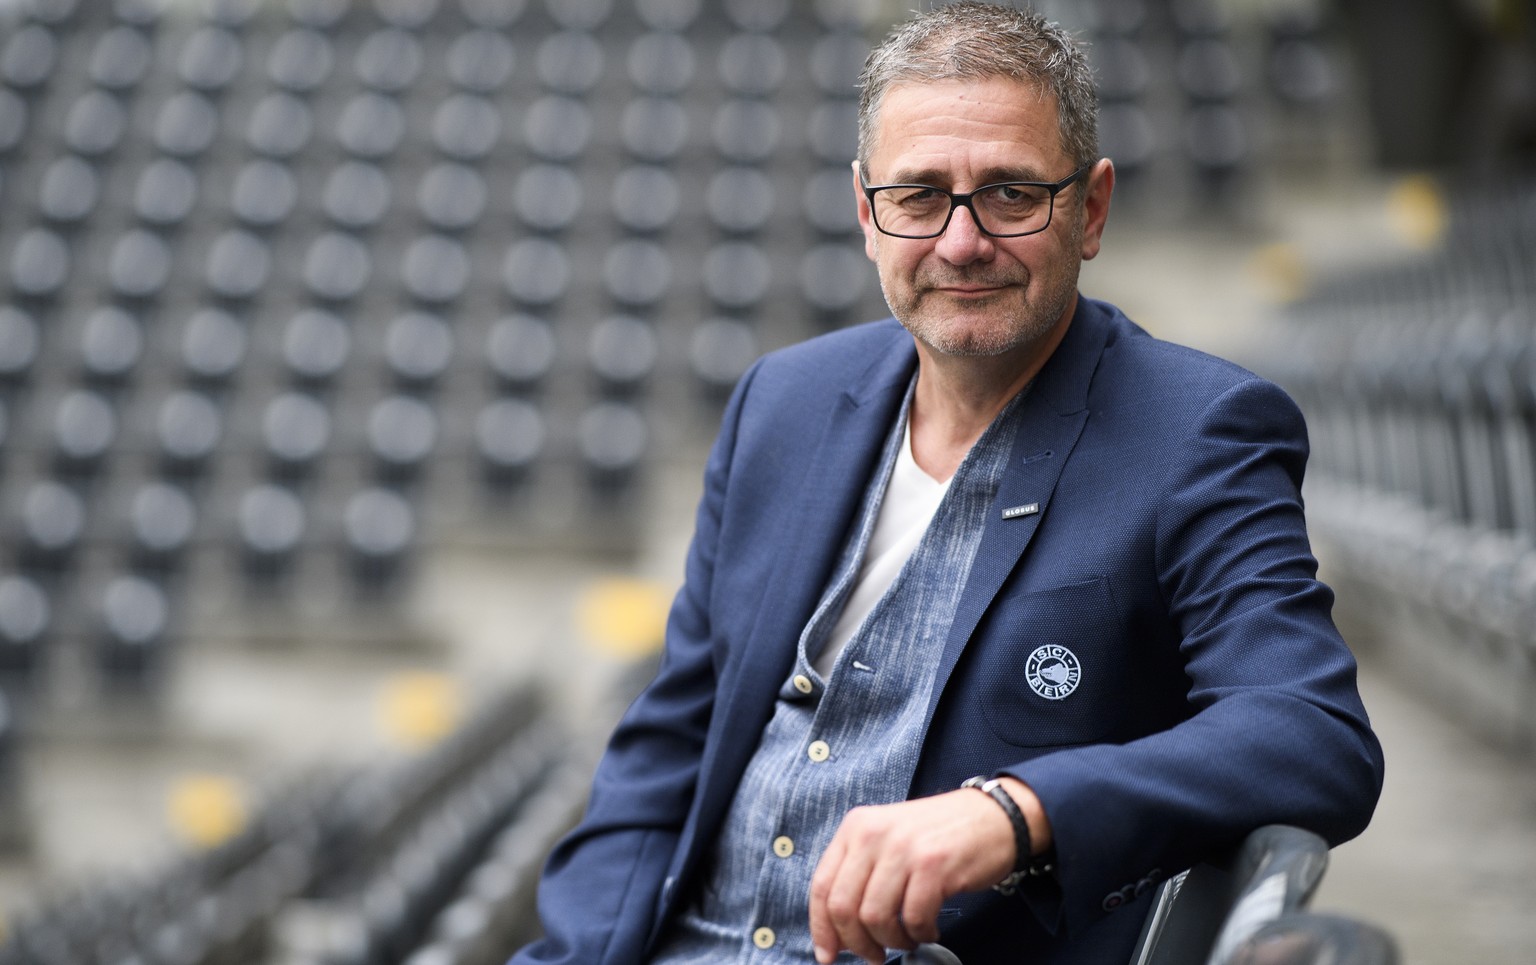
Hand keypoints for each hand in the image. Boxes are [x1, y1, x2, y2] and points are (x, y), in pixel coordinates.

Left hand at [807, 778, 1048, 964]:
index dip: (822, 929)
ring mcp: (903, 848)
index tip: (828, 954)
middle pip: (843, 907)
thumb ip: (860, 875)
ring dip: (892, 941)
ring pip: (875, 918)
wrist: (993, 818)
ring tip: (907, 939)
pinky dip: (920, 934)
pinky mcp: (933, 865)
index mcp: (856, 827)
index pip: (821, 886)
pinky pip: (913, 918)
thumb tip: (837, 930)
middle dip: (856, 943)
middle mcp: (874, 834)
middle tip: (874, 956)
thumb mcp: (887, 840)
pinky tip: (930, 928)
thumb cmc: (938, 836)